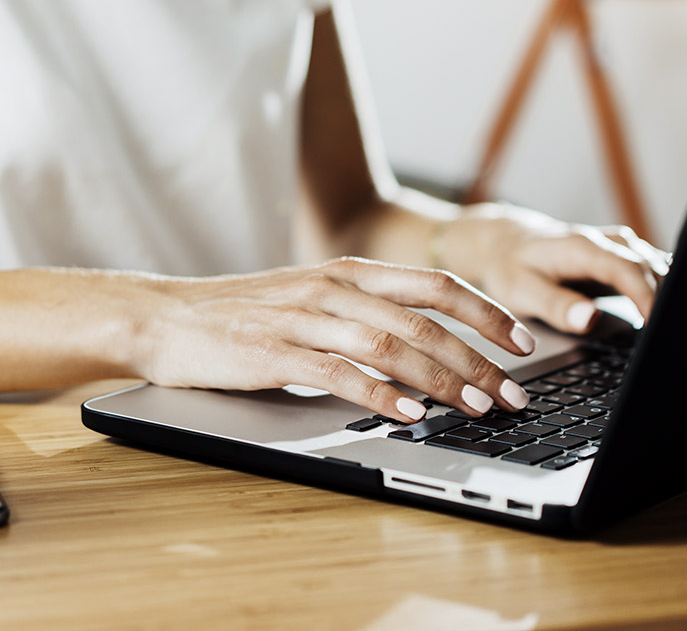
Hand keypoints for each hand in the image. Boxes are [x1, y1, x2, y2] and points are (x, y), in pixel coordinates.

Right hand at [134, 257, 538, 422]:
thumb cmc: (239, 316)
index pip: (435, 285)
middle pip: (425, 320)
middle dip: (479, 359)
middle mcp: (333, 289)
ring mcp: (304, 318)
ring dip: (442, 379)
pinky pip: (339, 373)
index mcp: (348, 273)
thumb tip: (427, 349)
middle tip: (513, 393)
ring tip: (476, 408)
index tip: (522, 343)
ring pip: (392, 346)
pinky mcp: (275, 352)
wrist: (163, 317)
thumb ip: (362, 316)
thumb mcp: (310, 301)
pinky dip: (380, 394)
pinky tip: (408, 414)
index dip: (486, 312)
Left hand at [438, 205, 667, 333]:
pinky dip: (661, 288)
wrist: (505, 242)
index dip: (646, 296)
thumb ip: (555, 305)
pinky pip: (649, 269)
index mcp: (582, 247)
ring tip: (671, 328)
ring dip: (667, 293)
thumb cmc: (510, 267)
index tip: (655, 324)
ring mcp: (615, 247)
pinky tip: (664, 311)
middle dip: (665, 299)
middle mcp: (604, 241)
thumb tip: (589, 319)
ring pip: (655, 266)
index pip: (627, 268)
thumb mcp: (521, 290)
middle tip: (668, 337)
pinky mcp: (618, 257)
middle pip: (649, 266)